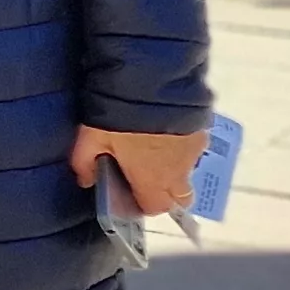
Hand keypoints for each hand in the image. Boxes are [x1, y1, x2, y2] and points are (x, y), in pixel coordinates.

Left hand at [73, 125, 212, 215]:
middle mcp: (180, 171)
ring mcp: (195, 150)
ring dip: (173, 165)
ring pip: (187, 169)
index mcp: (153, 180)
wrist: (153, 81)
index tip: (128, 191)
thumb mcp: (90, 138)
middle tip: (144, 173)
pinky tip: (164, 127)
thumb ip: (85, 163)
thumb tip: (86, 180)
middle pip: (180, 196)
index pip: (156, 208)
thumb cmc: (118, 116)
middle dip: (165, 191)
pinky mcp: (204, 129)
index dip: (142, 203)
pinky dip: (181, 143)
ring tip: (151, 144)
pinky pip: (193, 146)